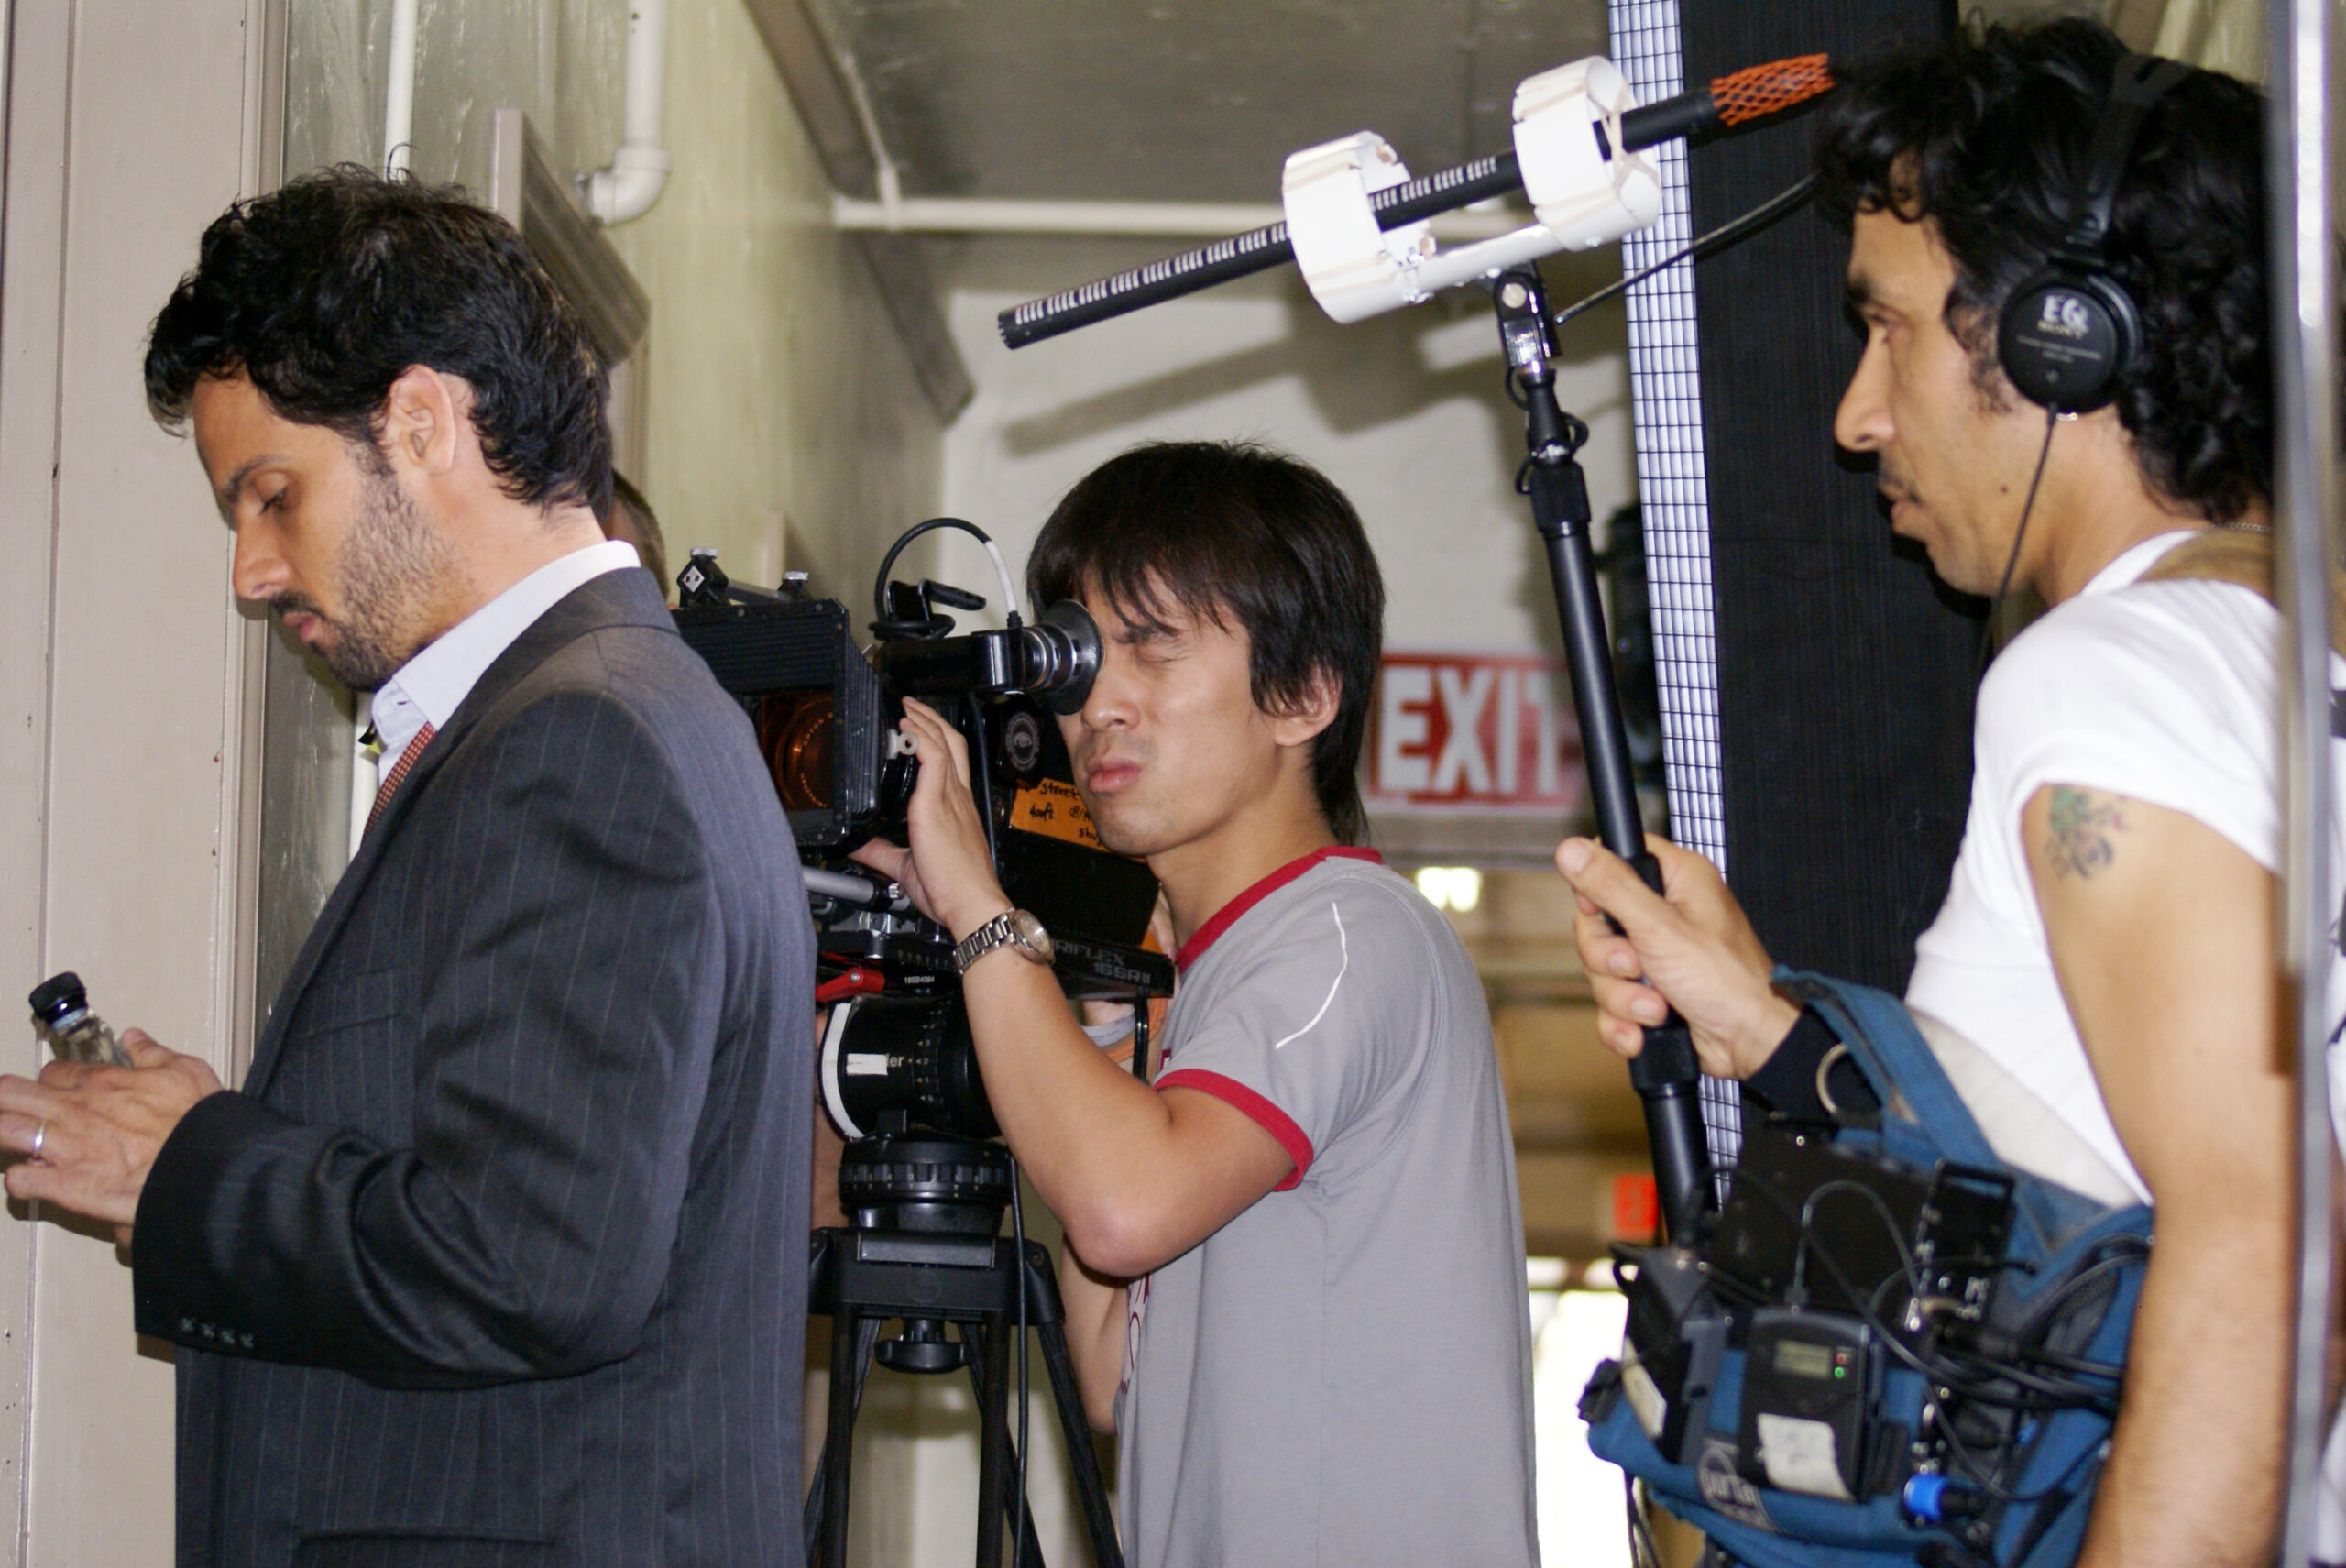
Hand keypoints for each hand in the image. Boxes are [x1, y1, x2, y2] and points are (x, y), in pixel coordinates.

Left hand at [0, 1029, 222, 1241]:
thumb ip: (153, 1052)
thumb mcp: (185, 1070)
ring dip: (4, 1132)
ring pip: (6, 1130)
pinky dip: (20, 1180)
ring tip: (10, 1138)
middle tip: (8, 1105)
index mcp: (101, 1082)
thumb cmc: (198, 1121)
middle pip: (12, 1094)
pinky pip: (19, 1181)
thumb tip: (134, 1038)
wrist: (203, 1166)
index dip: (52, 1079)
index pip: (54, 1072)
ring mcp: (64, 1148)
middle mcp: (74, 1111)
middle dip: (5, 1097)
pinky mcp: (64, 1184)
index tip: (57, 1087)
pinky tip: (30, 1180)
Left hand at [848, 698, 1009, 940]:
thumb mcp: (905, 867)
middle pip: (952, 743)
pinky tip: (906, 725)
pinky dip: (920, 737)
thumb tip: (858, 845)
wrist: (971, 905)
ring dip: (924, 721)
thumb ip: (881, 852)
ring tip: (906, 707)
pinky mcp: (937, 805)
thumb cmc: (952, 890)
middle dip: (933, 719)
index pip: (951, 763)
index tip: (919, 728)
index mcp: (955, 810)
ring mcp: (950, 799)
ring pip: (942, 743)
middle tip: (911, 705)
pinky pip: (933, 759)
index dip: (937, 739)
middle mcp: (957, 799)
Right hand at [1554, 835, 1795, 1079]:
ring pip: (1603, 968)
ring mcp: (1657, 956)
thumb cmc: (1728, 981)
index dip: (1597, 888)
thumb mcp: (1659, 927)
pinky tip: (1644, 1028)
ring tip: (1656, 1005)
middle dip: (1610, 958)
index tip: (1601, 912)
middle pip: (1599, 922)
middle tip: (1637, 966)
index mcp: (1677, 882)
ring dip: (1623, 996)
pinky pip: (1612, 1002)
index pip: (1615, 862)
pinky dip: (1624, 1020)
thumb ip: (1612, 886)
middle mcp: (1667, 914)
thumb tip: (1571, 849)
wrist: (1751, 1042)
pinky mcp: (1652, 992)